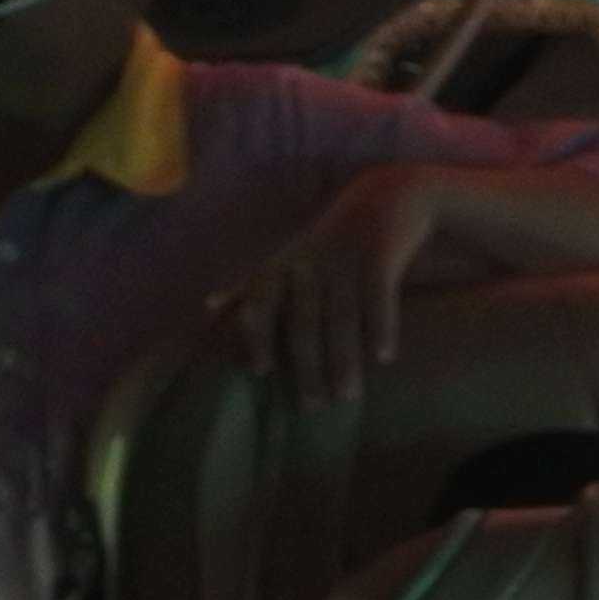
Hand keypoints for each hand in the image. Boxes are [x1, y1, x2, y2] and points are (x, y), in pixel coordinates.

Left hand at [215, 167, 446, 412]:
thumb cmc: (333, 236)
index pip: (261, 300)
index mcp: (285, 263)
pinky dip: (381, 326)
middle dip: (307, 365)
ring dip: (344, 358)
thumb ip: (253, 282)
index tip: (261, 371)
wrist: (389, 194)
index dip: (258, 334)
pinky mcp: (380, 255)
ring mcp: (345, 258)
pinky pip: (378, 296)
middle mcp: (310, 262)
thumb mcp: (289, 254)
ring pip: (341, 316)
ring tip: (348, 395)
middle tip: (313, 405)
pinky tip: (385, 357)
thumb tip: (209, 307)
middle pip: (304, 320)